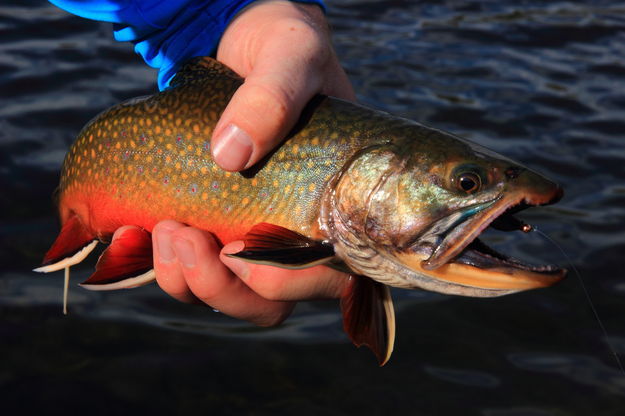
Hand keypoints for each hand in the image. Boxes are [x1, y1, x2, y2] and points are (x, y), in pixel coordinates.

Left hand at [152, 1, 354, 324]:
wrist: (248, 37)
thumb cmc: (285, 46)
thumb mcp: (291, 53)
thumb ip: (274, 95)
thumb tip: (230, 155)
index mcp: (337, 206)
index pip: (327, 275)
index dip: (284, 282)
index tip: (234, 248)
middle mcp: (299, 232)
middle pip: (271, 304)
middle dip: (221, 289)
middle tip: (181, 234)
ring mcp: (254, 232)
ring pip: (229, 296)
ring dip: (185, 281)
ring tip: (158, 230)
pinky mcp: (214, 223)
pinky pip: (191, 269)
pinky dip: (156, 266)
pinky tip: (129, 235)